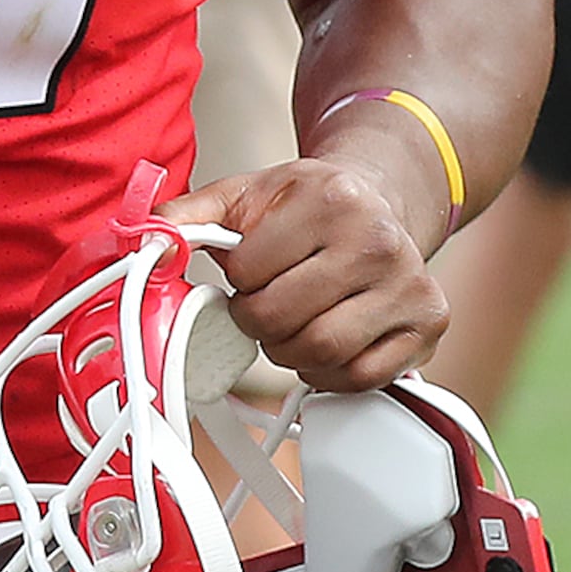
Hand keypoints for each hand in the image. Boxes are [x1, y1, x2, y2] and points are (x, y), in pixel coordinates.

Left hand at [173, 157, 444, 393]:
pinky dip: (327, 373)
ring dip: (288, 350)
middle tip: (263, 306)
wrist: (379, 201)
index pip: (249, 273)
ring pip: (319, 353)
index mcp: (332, 200)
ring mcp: (410, 286)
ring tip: (291, 322)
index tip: (248, 272)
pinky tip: (324, 342)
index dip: (236, 281)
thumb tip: (142, 237)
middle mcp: (380, 242)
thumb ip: (186, 214)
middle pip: (281, 320)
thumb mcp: (244, 193)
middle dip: (256, 321)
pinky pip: (358, 378)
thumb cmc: (308, 206)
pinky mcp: (429, 325)